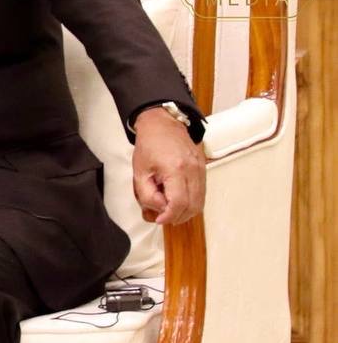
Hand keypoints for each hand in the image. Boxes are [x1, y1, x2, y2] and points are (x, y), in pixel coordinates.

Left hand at [131, 107, 205, 225]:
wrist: (162, 123)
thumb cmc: (150, 144)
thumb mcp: (139, 172)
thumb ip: (147, 195)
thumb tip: (160, 209)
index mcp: (175, 169)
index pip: (178, 203)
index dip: (169, 216)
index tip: (159, 219)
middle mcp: (192, 169)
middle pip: (192, 206)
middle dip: (177, 216)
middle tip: (163, 215)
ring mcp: (200, 169)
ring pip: (200, 202)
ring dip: (185, 212)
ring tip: (170, 208)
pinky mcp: (203, 169)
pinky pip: (201, 193)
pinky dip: (191, 202)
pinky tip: (178, 199)